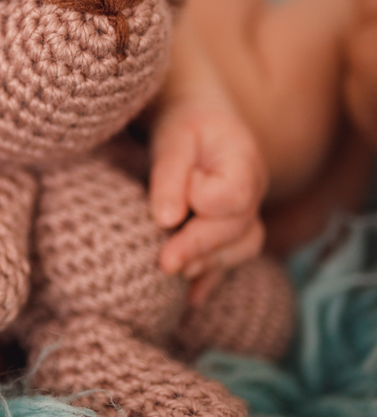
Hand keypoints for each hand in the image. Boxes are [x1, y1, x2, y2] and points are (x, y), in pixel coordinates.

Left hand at [150, 101, 267, 305]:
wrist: (197, 117)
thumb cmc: (182, 122)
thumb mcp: (172, 136)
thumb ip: (169, 175)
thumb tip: (165, 221)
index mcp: (244, 164)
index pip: (230, 198)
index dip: (200, 199)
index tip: (178, 187)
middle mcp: (254, 192)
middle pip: (236, 230)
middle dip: (198, 248)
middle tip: (163, 264)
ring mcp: (246, 212)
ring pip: (238, 248)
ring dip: (207, 265)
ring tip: (173, 273)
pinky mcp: (230, 226)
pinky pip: (229, 257)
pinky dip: (210, 278)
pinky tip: (189, 299)